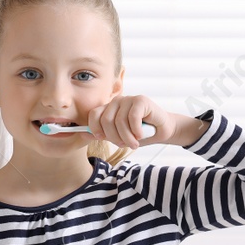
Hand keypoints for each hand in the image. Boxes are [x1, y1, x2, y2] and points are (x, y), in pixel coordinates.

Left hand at [85, 95, 206, 149]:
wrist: (162, 131)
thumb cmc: (140, 133)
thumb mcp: (118, 136)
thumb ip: (102, 135)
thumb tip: (83, 135)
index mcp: (109, 108)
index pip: (93, 115)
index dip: (95, 128)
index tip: (101, 138)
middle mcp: (117, 101)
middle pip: (106, 120)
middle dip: (114, 137)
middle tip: (125, 145)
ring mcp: (129, 99)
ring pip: (119, 121)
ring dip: (127, 137)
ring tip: (134, 143)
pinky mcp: (141, 100)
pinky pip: (132, 118)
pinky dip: (136, 130)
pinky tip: (141, 134)